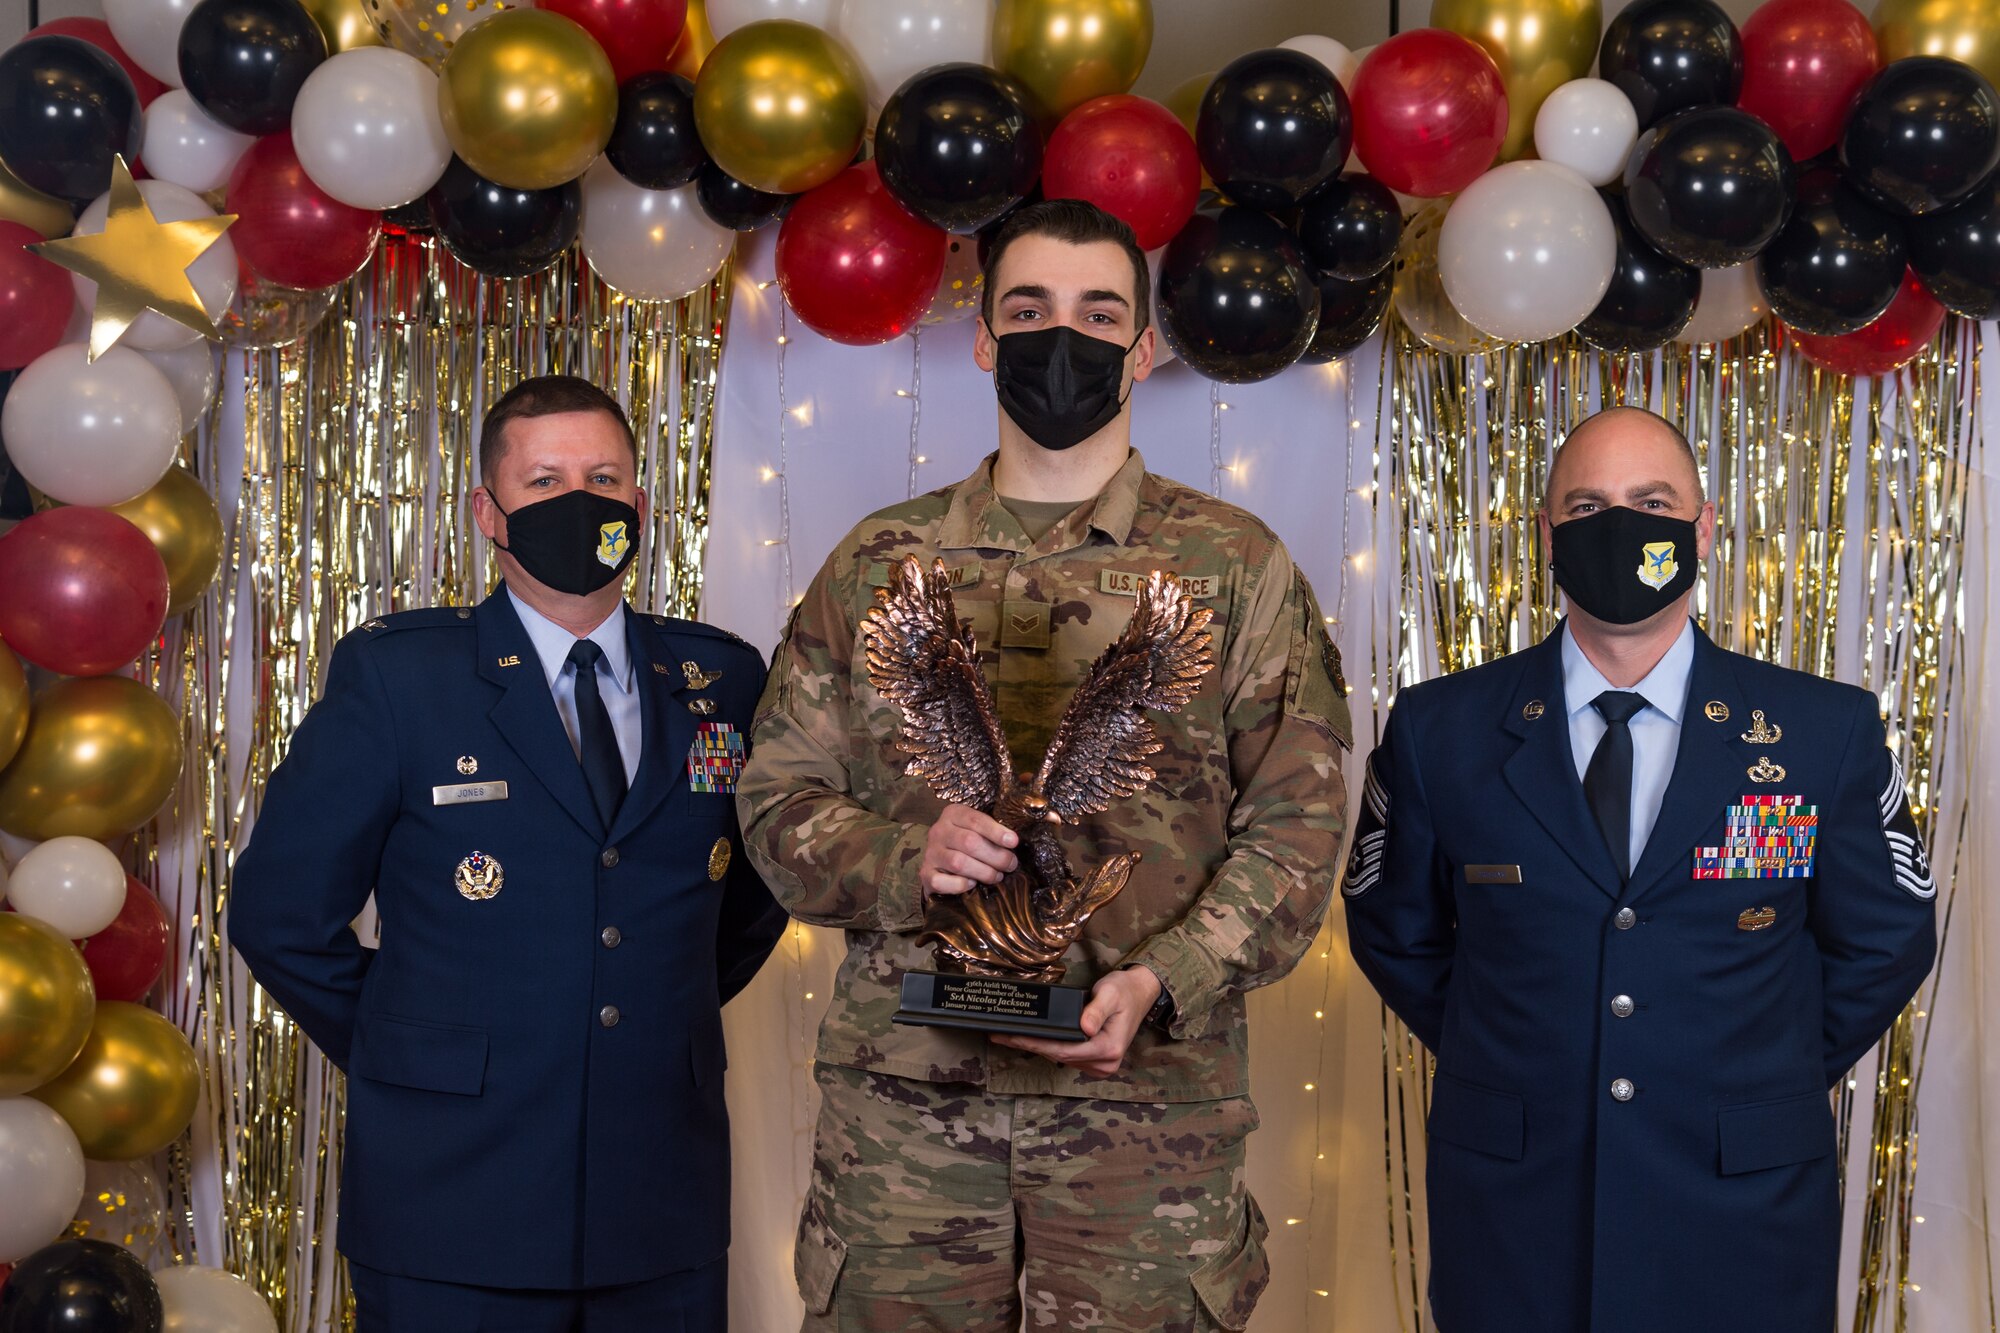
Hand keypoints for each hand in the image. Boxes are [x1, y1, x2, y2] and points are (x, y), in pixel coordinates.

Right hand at [920, 804, 1017, 896]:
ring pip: (958, 863)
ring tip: (997, 876)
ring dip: (984, 872)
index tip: (1013, 842)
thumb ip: (991, 834)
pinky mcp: (925, 874)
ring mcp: (930, 853)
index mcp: (953, 814)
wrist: (939, 864)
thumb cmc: (966, 845)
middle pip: (969, 842)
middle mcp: (938, 831)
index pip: (976, 820)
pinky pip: (942, 881)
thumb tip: (1012, 843)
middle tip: (1010, 865)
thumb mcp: (977, 830)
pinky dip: (960, 885)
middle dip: (995, 856)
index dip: (996, 832)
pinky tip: (972, 884)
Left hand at [992, 966, 1161, 1078]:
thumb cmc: (1124, 990)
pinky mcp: (1095, 1061)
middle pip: (1059, 1057)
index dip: (1036, 1044)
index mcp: (1109, 1049)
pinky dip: (1048, 1047)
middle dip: (1029, 1046)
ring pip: (1061, 1058)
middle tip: (1000, 1036)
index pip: (1064, 1050)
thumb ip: (1097, 1011)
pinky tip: (1031, 1040)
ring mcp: (1100, 1065)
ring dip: (1036, 1048)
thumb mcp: (1110, 994)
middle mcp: (1105, 1063)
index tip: (1013, 1037)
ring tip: (1008, 1037)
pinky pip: (1067, 1056)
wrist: (1139, 993)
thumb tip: (1084, 1027)